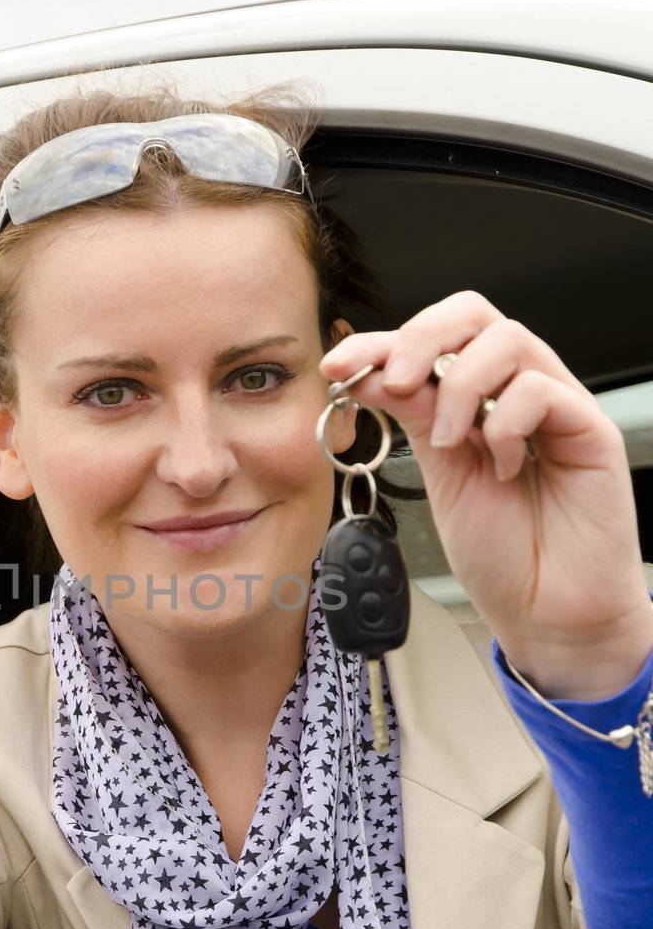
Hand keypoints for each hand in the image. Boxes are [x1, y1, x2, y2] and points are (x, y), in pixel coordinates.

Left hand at [319, 291, 652, 699]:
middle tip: (394, 384)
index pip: (433, 340)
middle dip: (420, 338)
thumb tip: (366, 371)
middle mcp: (516, 392)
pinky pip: (542, 389)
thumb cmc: (506, 555)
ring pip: (507, 339)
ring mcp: (557, 406)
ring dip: (460, 387)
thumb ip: (415, 419)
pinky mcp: (591, 430)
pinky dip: (506, 422)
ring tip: (450, 443)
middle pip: (473, 314)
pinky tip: (503, 467)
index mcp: (477, 400)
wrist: (548, 614)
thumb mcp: (442, 476)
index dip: (381, 341)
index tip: (337, 366)